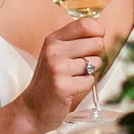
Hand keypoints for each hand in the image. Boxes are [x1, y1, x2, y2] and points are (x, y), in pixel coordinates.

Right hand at [18, 17, 106, 132]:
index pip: (84, 24)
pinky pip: (90, 80)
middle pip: (96, 43)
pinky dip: (85, 86)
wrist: (32, 108)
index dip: (98, 31)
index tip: (98, 39)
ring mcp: (58, 68)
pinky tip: (72, 88)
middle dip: (95, 55)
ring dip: (90, 73)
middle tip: (82, 66)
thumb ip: (75, 42)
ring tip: (74, 78)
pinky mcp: (63, 85)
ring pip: (95, 63)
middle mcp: (54, 50)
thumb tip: (101, 34)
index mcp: (53, 39)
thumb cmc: (49, 81)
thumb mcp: (56, 55)